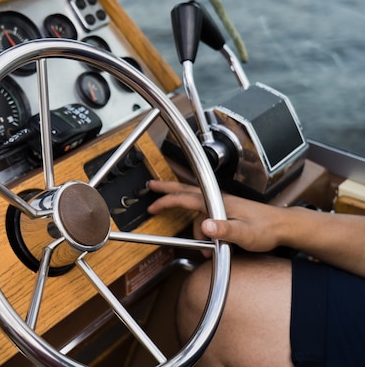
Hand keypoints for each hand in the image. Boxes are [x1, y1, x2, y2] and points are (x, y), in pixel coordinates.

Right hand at [146, 180, 285, 255]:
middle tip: (151, 186)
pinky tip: (209, 240)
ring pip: (197, 210)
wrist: (284, 226)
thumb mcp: (244, 234)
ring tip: (204, 250)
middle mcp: (218, 199)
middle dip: (167, 189)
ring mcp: (222, 203)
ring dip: (194, 228)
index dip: (166, 201)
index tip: (152, 205)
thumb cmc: (266, 229)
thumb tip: (204, 226)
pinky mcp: (227, 210)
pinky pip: (206, 213)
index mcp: (218, 202)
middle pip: (186, 190)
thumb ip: (224, 230)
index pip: (185, 197)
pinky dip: (201, 226)